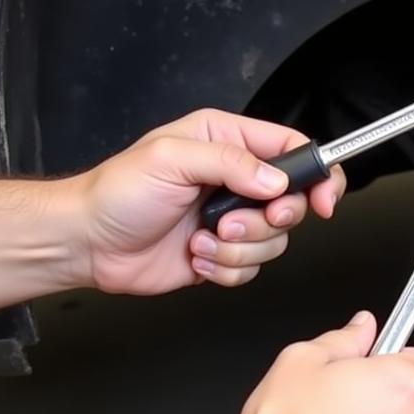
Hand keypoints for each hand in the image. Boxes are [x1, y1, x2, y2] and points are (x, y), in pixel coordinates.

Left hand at [74, 109, 346, 293]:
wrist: (90, 244)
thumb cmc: (117, 193)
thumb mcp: (171, 158)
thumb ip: (230, 162)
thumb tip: (276, 179)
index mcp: (227, 142)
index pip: (294, 150)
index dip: (318, 176)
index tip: (322, 200)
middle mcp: (236, 181)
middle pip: (293, 204)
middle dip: (268, 222)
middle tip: (232, 222)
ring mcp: (232, 220)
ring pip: (274, 243)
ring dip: (237, 249)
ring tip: (200, 239)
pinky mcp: (224, 255)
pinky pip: (252, 270)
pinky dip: (224, 269)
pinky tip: (194, 256)